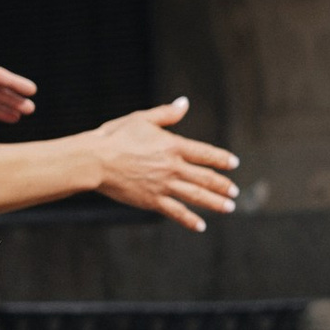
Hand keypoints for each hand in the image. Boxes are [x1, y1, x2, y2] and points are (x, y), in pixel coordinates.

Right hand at [93, 97, 238, 231]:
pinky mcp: (152, 200)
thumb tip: (184, 103)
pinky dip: (190, 220)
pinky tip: (200, 226)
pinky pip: (176, 212)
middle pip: (206, 177)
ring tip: (229, 207)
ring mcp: (164, 185)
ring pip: (197, 196)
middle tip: (234, 192)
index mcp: (172, 145)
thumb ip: (166, 113)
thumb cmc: (115, 136)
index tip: (234, 163)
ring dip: (215, 202)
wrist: (95, 160)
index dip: (222, 159)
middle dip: (223, 185)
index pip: (206, 153)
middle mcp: (173, 167)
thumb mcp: (141, 119)